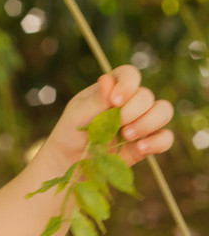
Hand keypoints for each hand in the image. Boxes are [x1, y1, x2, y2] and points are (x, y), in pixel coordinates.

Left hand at [48, 64, 174, 165]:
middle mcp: (130, 102)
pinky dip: (157, 142)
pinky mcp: (147, 142)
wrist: (70, 161)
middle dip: (132, 111)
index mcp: (111, 89)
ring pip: (163, 111)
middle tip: (116, 125)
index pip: (129, 74)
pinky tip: (140, 148)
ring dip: (148, 122)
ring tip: (127, 136)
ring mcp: (141, 121)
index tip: (115, 101)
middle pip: (146, 96)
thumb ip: (96, 100)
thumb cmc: (71, 132)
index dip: (127, 84)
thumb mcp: (78, 114)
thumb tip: (107, 79)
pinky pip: (166, 138)